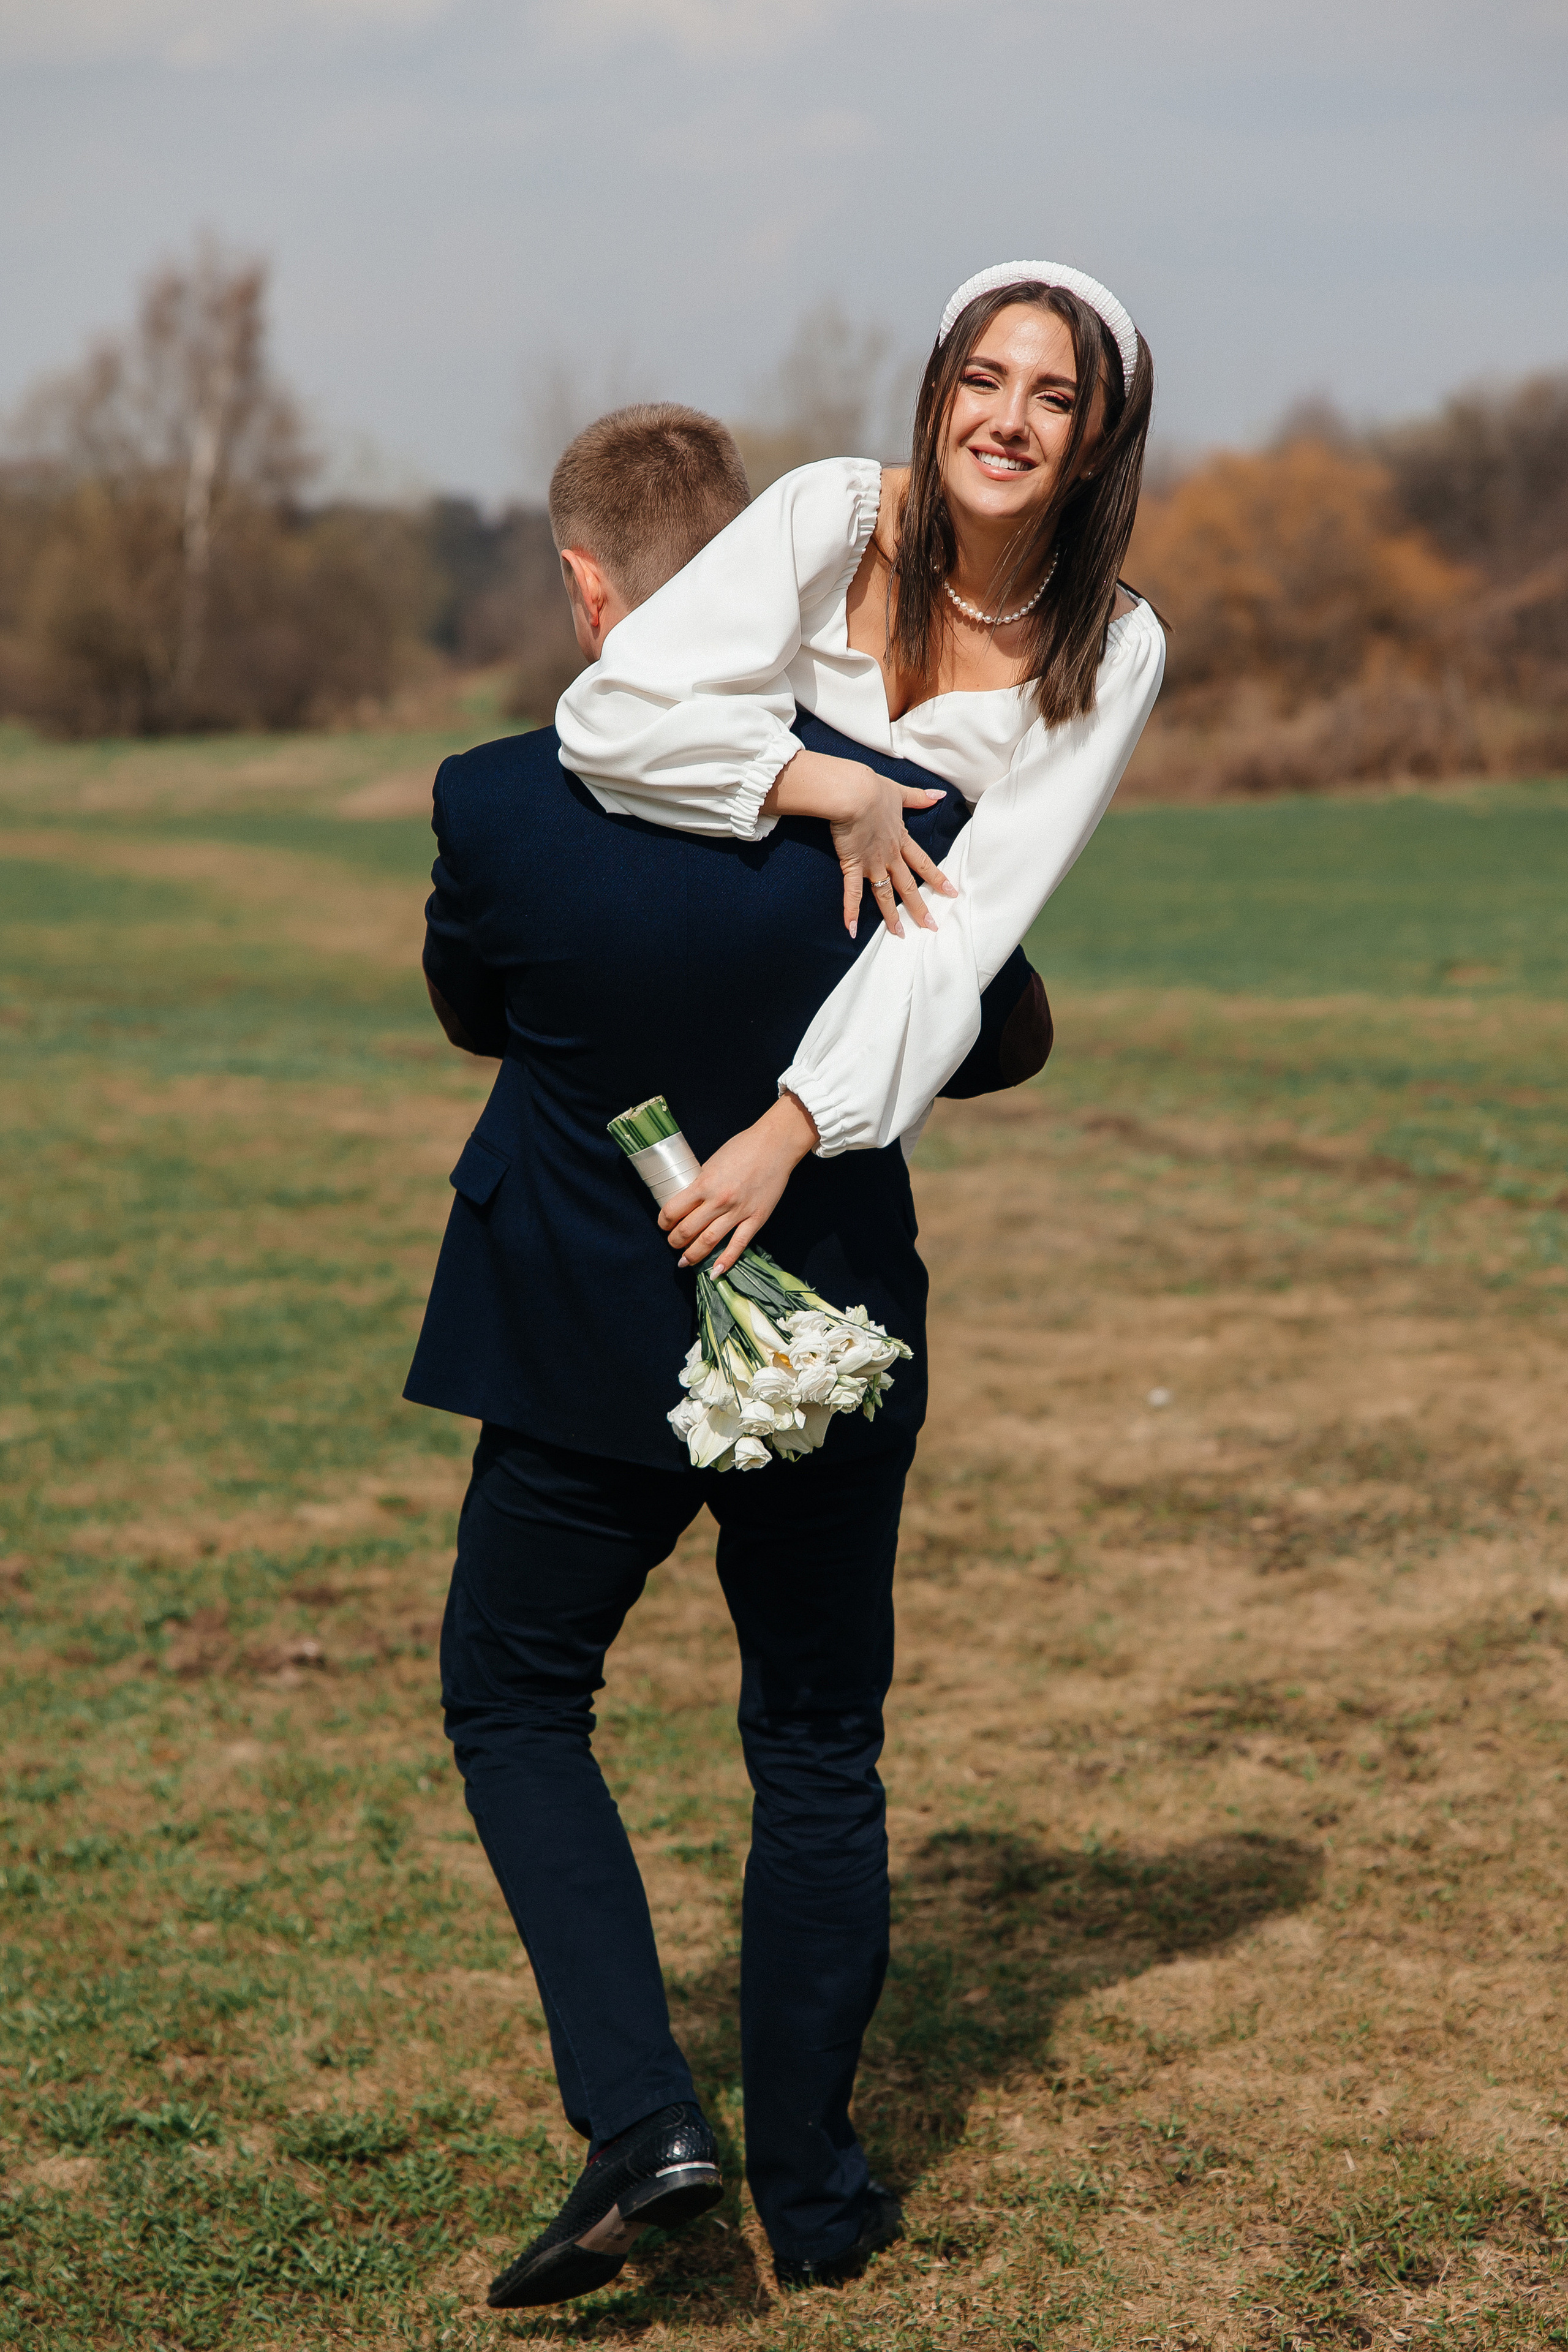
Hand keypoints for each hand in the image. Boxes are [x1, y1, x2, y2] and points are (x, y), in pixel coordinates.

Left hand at [657, 1092, 819, 1274]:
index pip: (673, 1210)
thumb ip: (702, 1182)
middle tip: (673, 1243)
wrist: (775, 1145)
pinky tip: (716, 1272)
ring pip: (708, 1241)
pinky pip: (739, 1244)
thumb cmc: (744, 1147)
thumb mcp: (713, 1161)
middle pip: (687, 1229)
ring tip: (685, 1261)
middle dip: (675, 1241)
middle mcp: (718, 1200)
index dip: (663, 1221)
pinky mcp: (757, 1218)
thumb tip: (691, 1199)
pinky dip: (726, 1260)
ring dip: (693, 1255)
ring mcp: (738, 1211)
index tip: (663, 1224)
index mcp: (704, 1183)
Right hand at [764, 749, 959, 937]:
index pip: (923, 863)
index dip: (937, 878)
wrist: (854, 793)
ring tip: (900, 934)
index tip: (951, 892)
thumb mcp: (899, 792)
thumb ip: (918, 796)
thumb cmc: (873, 789)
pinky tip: (851, 930)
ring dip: (892, 916)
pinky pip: (852, 893)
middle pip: (908, 886)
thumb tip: (939, 794)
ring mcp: (872, 863)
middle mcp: (890, 856)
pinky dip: (851, 912)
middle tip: (932, 927)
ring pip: (885, 895)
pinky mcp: (853, 865)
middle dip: (920, 907)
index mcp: (900, 839)